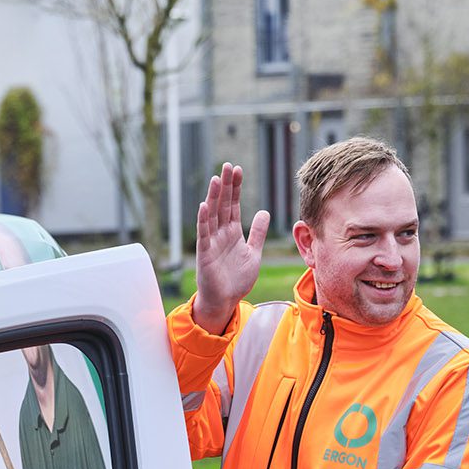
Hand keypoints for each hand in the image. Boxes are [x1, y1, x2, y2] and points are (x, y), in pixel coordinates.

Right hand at [193, 164, 269, 334]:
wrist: (226, 302)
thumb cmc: (237, 281)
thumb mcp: (253, 253)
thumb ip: (257, 233)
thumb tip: (264, 212)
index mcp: (233, 233)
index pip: (234, 205)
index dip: (235, 188)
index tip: (237, 170)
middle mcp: (221, 234)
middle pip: (223, 205)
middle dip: (225, 186)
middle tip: (227, 166)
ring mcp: (212, 243)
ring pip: (212, 215)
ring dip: (214, 197)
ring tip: (216, 179)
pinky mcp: (205, 254)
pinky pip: (204, 234)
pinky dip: (203, 220)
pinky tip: (204, 205)